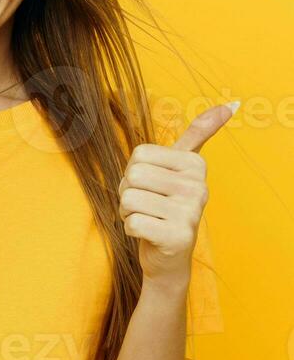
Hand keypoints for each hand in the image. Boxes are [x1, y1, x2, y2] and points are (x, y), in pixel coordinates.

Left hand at [117, 102, 238, 288]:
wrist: (168, 256)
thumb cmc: (166, 204)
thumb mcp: (181, 166)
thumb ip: (199, 134)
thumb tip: (231, 104)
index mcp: (195, 164)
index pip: (139, 155)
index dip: (134, 173)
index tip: (152, 187)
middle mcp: (198, 186)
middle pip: (132, 176)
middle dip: (128, 193)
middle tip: (147, 206)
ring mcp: (190, 212)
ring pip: (129, 199)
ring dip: (128, 213)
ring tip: (148, 219)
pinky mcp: (177, 236)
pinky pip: (132, 223)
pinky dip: (131, 230)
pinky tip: (149, 235)